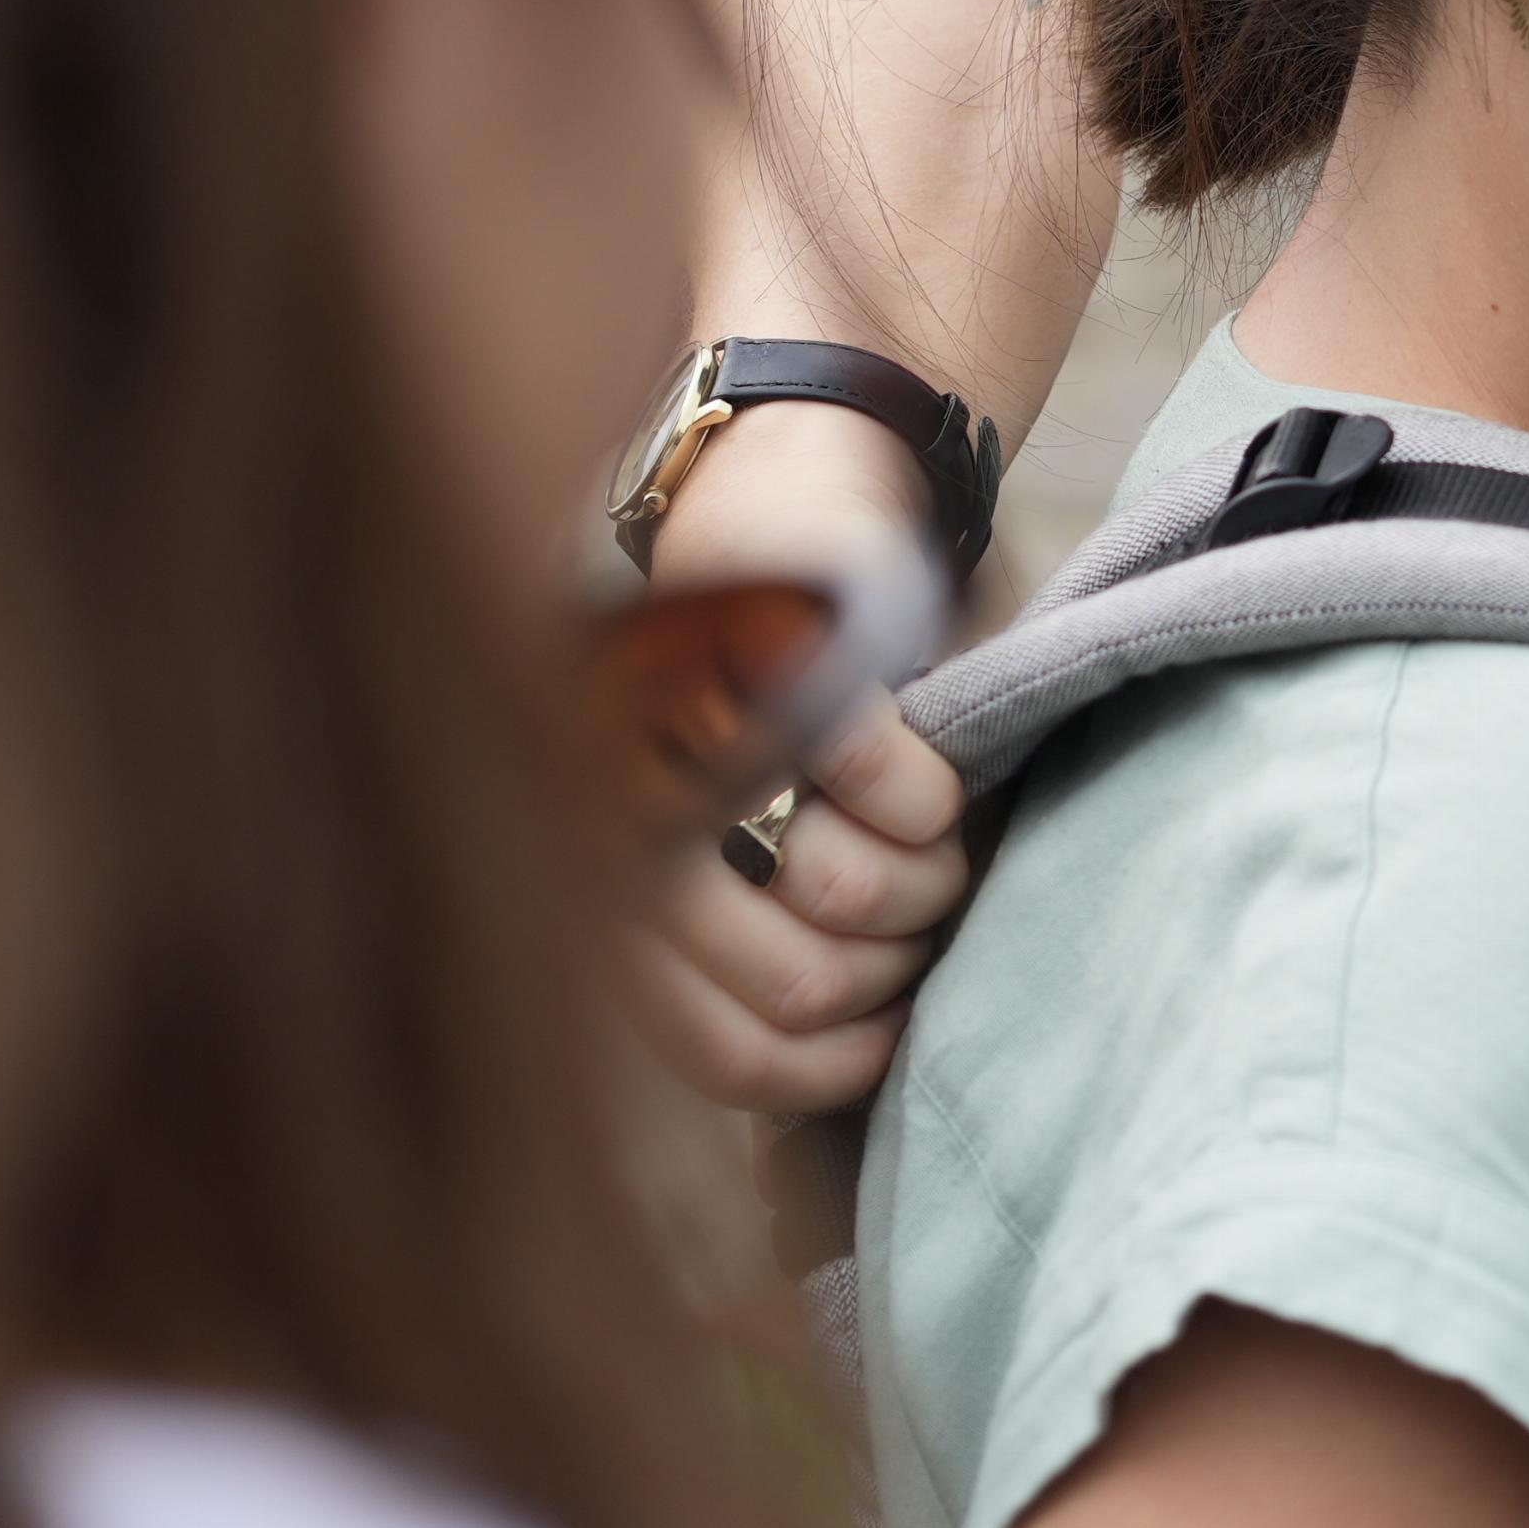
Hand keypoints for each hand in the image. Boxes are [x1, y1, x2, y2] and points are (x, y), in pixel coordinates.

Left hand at [628, 399, 972, 1114]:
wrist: (793, 461)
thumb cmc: (762, 658)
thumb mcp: (724, 806)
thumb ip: (739, 936)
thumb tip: (829, 1064)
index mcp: (595, 868)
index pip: (716, 1047)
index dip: (823, 1066)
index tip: (886, 1040)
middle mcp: (621, 813)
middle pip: (797, 984)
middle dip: (890, 965)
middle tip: (915, 906)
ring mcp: (693, 738)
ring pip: (851, 901)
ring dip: (925, 880)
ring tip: (927, 837)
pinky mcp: (781, 668)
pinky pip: (897, 801)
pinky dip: (933, 802)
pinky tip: (930, 778)